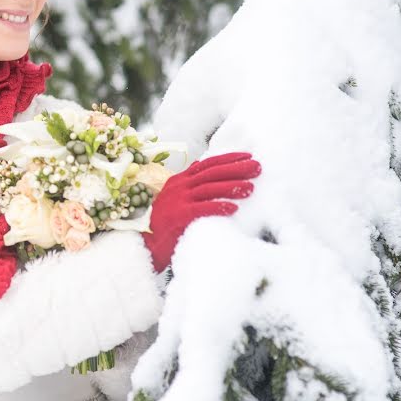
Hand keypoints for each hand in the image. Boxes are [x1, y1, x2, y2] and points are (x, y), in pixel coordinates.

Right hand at [142, 152, 260, 272]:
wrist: (143, 244)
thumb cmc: (160, 223)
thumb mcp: (171, 196)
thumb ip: (186, 181)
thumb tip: (198, 164)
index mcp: (179, 180)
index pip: (207, 164)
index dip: (228, 159)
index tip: (247, 156)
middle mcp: (179, 187)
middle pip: (211, 173)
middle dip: (236, 168)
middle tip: (257, 167)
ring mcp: (178, 201)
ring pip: (208, 188)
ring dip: (231, 186)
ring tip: (250, 187)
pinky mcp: (178, 217)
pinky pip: (201, 209)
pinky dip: (217, 206)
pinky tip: (233, 207)